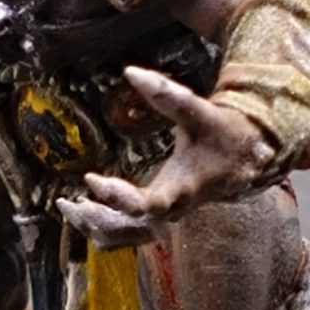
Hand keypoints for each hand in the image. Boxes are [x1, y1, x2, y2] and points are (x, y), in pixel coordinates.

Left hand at [55, 65, 273, 248]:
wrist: (241, 158)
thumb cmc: (219, 132)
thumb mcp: (198, 110)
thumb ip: (166, 93)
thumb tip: (129, 71)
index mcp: (183, 188)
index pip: (148, 205)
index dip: (119, 197)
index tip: (91, 178)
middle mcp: (173, 210)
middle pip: (130, 229)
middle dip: (98, 219)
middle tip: (67, 203)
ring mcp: (165, 218)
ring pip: (125, 238)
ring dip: (95, 227)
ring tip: (68, 207)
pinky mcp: (158, 217)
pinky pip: (127, 234)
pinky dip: (103, 226)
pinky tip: (82, 210)